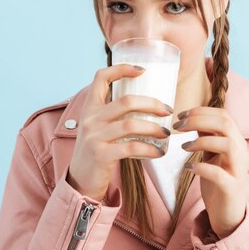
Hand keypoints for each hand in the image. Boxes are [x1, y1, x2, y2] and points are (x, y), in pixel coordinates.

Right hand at [67, 64, 173, 200]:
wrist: (80, 180)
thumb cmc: (97, 150)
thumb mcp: (98, 127)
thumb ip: (112, 114)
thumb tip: (147, 103)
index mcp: (89, 107)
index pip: (101, 78)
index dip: (121, 69)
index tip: (143, 71)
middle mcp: (90, 119)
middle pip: (126, 101)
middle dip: (152, 103)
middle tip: (167, 110)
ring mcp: (94, 136)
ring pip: (131, 124)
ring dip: (154, 128)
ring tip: (165, 132)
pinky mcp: (101, 155)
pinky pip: (131, 148)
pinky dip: (149, 149)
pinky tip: (159, 152)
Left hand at [173, 107, 248, 238]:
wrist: (228, 213)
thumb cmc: (217, 181)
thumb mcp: (211, 154)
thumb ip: (206, 136)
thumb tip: (190, 118)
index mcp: (236, 141)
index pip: (223, 115)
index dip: (201, 111)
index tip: (180, 115)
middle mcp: (241, 152)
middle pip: (226, 124)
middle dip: (199, 120)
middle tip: (178, 126)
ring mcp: (238, 170)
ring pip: (228, 144)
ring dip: (202, 141)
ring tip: (184, 147)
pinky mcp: (231, 188)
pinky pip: (219, 174)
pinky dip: (201, 168)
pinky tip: (188, 168)